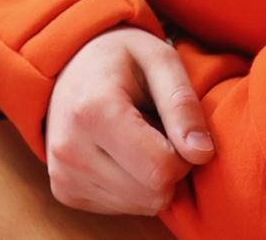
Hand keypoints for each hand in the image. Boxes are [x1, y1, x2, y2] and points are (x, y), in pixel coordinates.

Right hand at [44, 28, 213, 215]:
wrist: (69, 63)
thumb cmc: (120, 58)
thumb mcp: (159, 60)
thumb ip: (182, 104)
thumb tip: (202, 154)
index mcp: (93, 111)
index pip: (161, 169)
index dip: (183, 153)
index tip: (173, 127)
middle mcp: (71, 149)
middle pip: (153, 194)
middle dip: (168, 168)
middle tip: (155, 131)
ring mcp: (63, 174)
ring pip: (141, 206)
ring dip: (150, 178)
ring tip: (134, 139)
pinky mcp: (64, 191)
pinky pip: (121, 208)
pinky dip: (131, 186)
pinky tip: (119, 153)